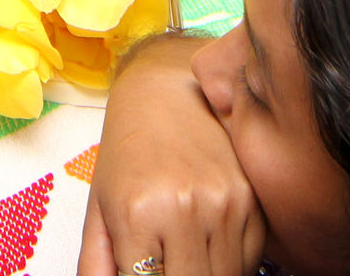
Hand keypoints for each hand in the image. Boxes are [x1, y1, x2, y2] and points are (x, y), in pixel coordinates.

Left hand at [77, 38, 264, 275]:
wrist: (168, 92)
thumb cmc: (127, 151)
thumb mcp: (99, 208)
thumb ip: (97, 264)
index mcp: (138, 213)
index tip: (145, 271)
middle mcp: (185, 209)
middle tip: (163, 265)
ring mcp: (224, 205)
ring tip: (182, 255)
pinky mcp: (252, 202)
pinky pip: (248, 260)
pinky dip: (229, 265)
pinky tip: (207, 248)